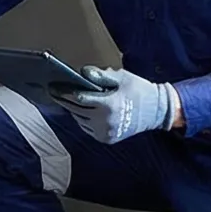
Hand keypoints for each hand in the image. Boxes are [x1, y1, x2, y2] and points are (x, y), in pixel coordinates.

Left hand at [56, 67, 176, 144]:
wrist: (157, 112)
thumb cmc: (140, 91)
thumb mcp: (122, 78)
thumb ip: (101, 76)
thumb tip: (83, 72)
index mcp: (109, 105)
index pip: (79, 99)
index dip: (65, 92)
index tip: (54, 87)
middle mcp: (105, 121)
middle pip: (76, 110)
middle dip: (64, 101)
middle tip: (53, 92)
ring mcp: (106, 132)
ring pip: (80, 121)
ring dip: (72, 110)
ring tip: (65, 100)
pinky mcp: (107, 138)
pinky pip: (88, 129)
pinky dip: (82, 120)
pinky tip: (79, 111)